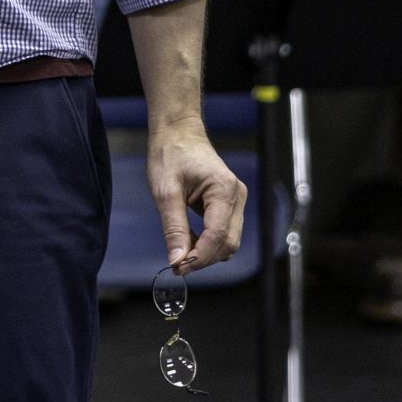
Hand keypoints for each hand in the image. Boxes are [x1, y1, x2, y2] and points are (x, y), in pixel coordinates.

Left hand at [146, 127, 248, 272]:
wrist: (177, 132)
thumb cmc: (170, 154)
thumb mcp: (165, 192)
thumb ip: (174, 228)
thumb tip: (177, 260)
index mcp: (224, 190)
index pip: (218, 236)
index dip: (199, 257)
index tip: (178, 268)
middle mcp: (236, 196)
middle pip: (228, 243)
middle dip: (203, 258)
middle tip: (176, 264)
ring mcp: (235, 200)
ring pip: (228, 240)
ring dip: (206, 252)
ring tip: (180, 251)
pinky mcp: (229, 203)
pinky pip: (223, 231)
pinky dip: (208, 241)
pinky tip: (188, 240)